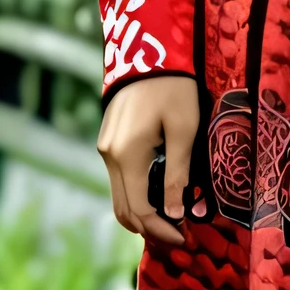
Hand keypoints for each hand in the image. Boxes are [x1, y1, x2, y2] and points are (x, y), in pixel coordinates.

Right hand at [97, 75, 203, 246]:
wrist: (148, 51)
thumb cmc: (174, 87)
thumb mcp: (184, 129)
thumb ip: (178, 173)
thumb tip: (175, 214)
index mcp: (127, 154)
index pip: (139, 210)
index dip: (160, 230)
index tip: (184, 238)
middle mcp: (109, 155)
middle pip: (123, 209)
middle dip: (149, 229)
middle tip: (179, 236)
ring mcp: (105, 149)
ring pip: (118, 197)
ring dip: (141, 215)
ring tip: (171, 221)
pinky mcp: (108, 142)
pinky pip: (119, 180)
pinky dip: (136, 196)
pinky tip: (159, 197)